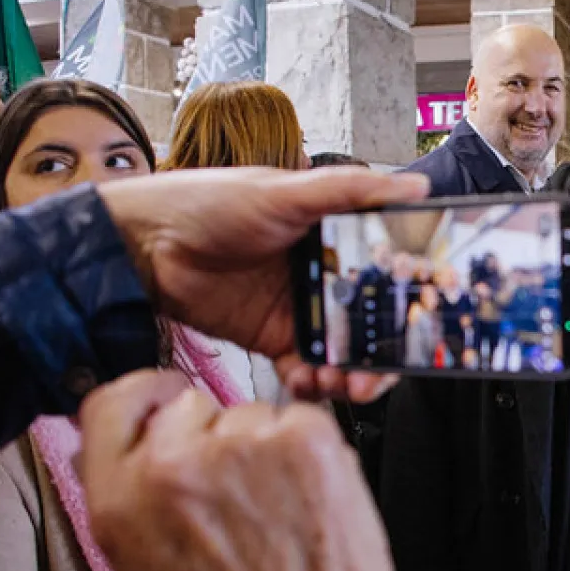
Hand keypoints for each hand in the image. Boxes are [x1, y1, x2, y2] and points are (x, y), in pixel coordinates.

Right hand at [76, 370, 424, 570]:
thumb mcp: (140, 569)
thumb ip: (125, 495)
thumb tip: (118, 446)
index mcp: (121, 498)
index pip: (112, 403)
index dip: (144, 398)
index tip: (164, 402)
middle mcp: (174, 465)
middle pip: (188, 405)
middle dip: (211, 435)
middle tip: (237, 489)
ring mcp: (241, 446)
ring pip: (248, 413)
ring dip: (262, 446)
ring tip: (275, 507)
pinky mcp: (303, 438)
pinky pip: (298, 418)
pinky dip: (307, 450)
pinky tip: (306, 497)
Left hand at [95, 166, 428, 401]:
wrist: (145, 245)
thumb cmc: (209, 203)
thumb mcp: (284, 191)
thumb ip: (349, 190)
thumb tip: (414, 187)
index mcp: (334, 236)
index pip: (388, 271)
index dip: (410, 298)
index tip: (424, 319)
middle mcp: (323, 275)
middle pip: (373, 321)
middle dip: (385, 352)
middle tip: (382, 369)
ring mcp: (299, 310)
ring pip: (344, 352)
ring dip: (351, 374)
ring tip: (344, 382)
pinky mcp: (272, 339)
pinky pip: (304, 369)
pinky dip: (312, 383)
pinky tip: (310, 383)